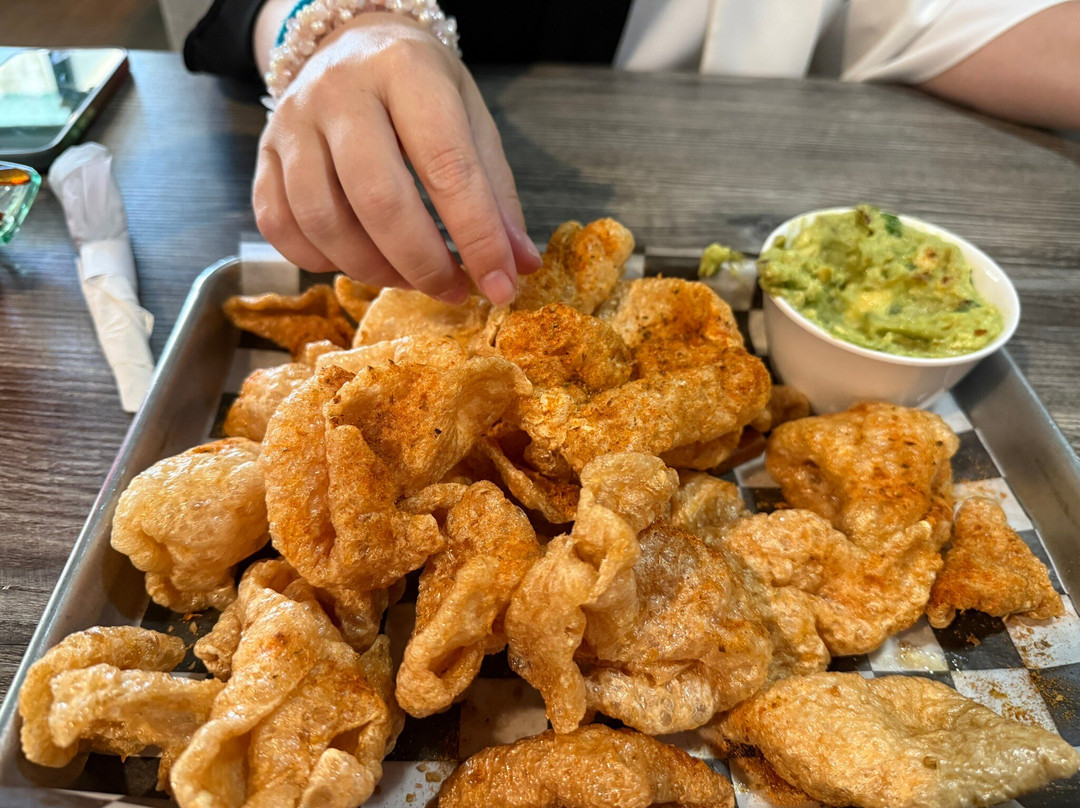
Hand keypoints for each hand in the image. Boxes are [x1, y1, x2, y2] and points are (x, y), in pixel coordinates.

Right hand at [253, 14, 540, 304]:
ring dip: (374, 270)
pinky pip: (280, 227)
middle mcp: (339, 91)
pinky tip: (359, 260)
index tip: (500, 285)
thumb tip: (518, 266)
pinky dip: (321, 261)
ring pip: (324, 220)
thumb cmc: (420, 89)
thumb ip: (495, 195)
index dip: (477, 238)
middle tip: (453, 290)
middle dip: (423, 264)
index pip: (446, 167)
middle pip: (378, 199)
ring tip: (411, 278)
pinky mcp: (263, 153)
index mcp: (406, 71)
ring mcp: (291, 123)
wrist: (349, 43)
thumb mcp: (471, 122)